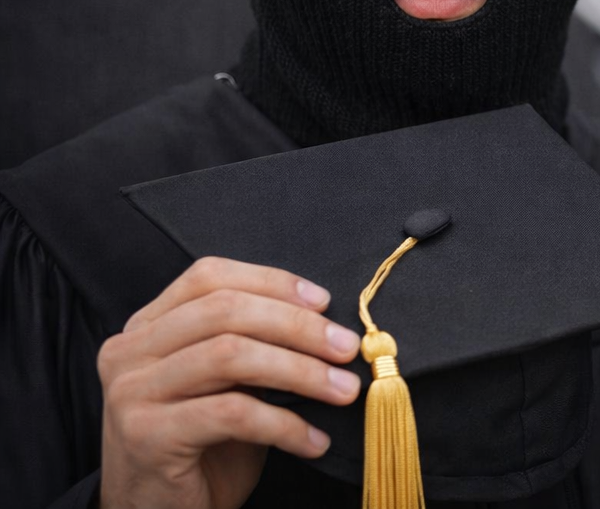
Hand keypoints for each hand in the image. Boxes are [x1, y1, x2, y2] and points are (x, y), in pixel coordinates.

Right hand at [97, 257, 361, 508]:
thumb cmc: (203, 445)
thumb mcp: (227, 384)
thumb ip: (255, 345)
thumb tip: (328, 325)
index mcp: (147, 326)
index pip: (209, 278)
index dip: (271, 282)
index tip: (325, 302)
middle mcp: (128, 351)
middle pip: (225, 311)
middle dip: (298, 326)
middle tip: (348, 347)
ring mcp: (131, 393)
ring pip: (230, 356)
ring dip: (301, 371)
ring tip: (344, 390)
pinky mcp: (145, 435)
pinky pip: (232, 414)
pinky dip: (285, 424)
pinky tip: (314, 441)